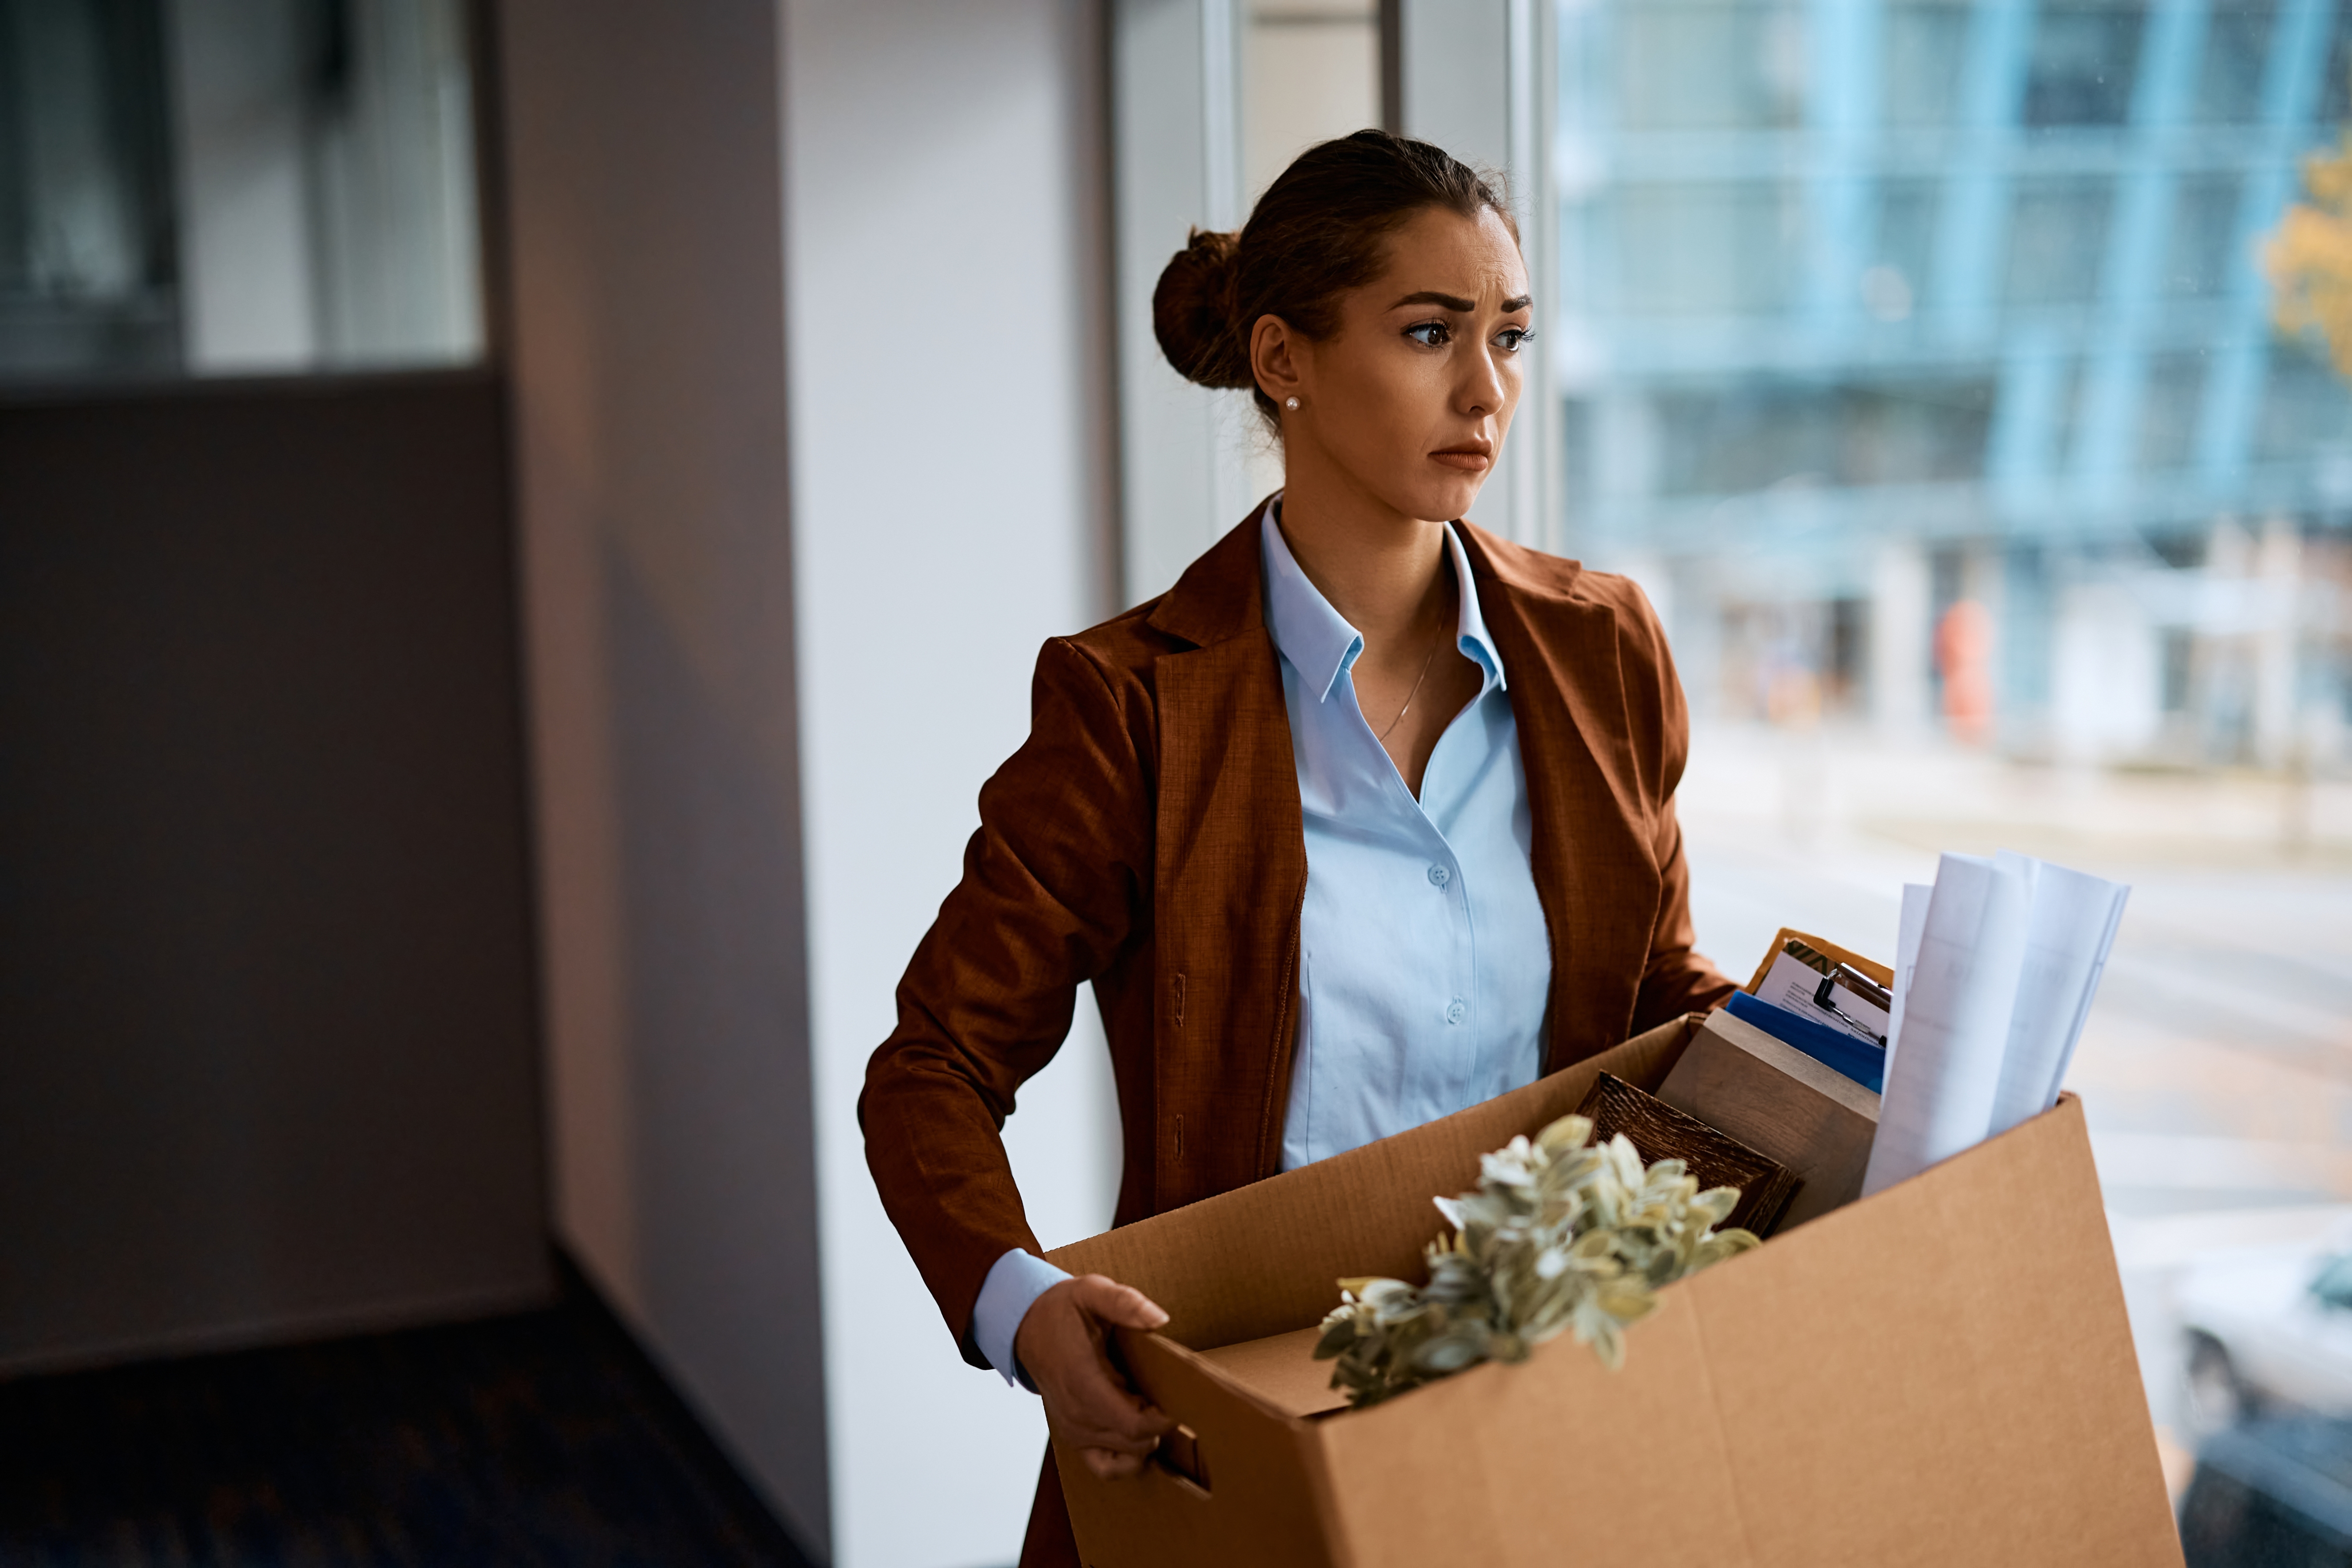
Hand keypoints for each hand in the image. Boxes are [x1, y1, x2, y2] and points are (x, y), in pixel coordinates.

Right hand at [1014, 1273, 1176, 1480]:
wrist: (1027, 1327)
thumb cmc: (1061, 1311)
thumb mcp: (1091, 1292)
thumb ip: (1124, 1303)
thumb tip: (1159, 1319)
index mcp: (1082, 1381)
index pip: (1133, 1424)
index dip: (1164, 1418)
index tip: (1180, 1396)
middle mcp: (1077, 1414)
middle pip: (1135, 1442)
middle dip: (1160, 1422)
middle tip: (1168, 1391)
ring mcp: (1074, 1430)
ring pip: (1127, 1455)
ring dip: (1148, 1436)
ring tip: (1150, 1403)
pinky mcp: (1075, 1438)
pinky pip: (1106, 1468)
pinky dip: (1128, 1460)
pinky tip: (1138, 1435)